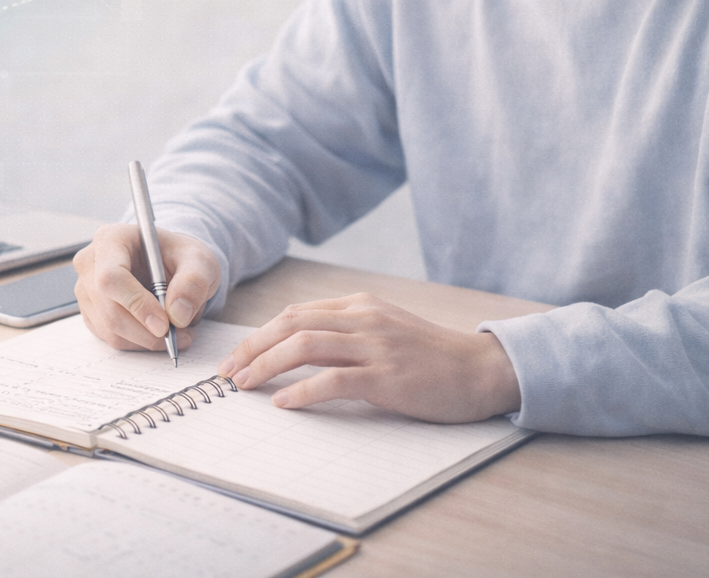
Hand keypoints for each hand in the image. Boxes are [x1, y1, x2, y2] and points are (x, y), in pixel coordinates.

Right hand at [73, 223, 220, 351]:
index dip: (136, 304)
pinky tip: (157, 330)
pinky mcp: (90, 312)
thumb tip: (178, 314)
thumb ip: (193, 281)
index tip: (164, 325)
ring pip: (110, 329)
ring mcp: (86, 290)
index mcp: (111, 239)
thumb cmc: (179, 256)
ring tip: (177, 332)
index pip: (111, 277)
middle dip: (147, 331)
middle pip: (109, 309)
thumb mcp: (199, 259)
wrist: (169, 264)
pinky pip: (111, 338)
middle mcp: (90, 263)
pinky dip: (138, 342)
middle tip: (181, 335)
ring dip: (146, 340)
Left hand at [216, 293, 521, 422]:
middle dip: (252, 348)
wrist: (481, 369)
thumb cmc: (429, 356)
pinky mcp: (388, 376)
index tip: (236, 356)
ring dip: (266, 365)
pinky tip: (283, 402)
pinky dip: (303, 390)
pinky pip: (334, 379)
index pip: (294, 313)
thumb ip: (344, 332)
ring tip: (244, 385)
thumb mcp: (383, 330)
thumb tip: (294, 348)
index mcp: (358, 305)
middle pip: (290, 324)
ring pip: (305, 346)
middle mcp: (362, 319)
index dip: (259, 335)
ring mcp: (375, 346)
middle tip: (227, 372)